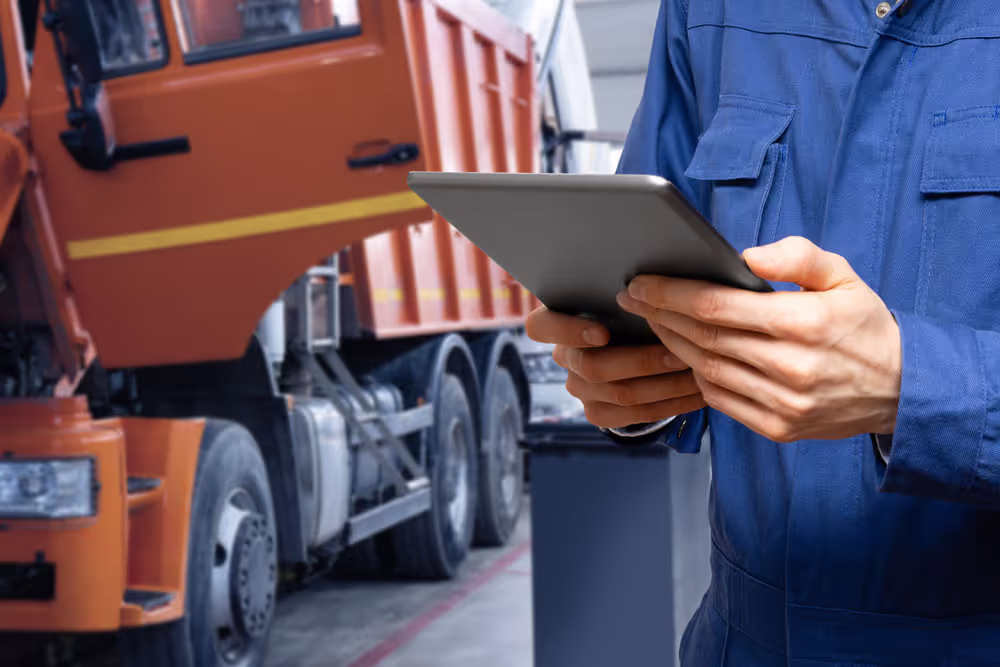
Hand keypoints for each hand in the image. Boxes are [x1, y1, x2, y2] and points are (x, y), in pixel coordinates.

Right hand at [524, 307, 705, 428]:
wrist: (630, 346)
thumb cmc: (628, 311)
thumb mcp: (621, 298)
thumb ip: (629, 294)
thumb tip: (658, 285)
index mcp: (555, 321)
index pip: (541, 327)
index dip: (568, 332)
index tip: (603, 332)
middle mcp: (563, 357)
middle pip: (593, 367)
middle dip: (642, 362)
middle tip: (679, 353)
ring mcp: (579, 388)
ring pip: (620, 393)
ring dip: (666, 384)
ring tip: (698, 372)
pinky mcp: (598, 413)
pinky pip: (635, 415)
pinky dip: (671, 405)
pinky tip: (697, 395)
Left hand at [617, 236, 901, 441]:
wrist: (902, 389)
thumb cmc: (864, 326)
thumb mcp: (843, 276)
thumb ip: (797, 257)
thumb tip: (747, 256)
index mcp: (804, 324)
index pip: (718, 306)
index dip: (671, 294)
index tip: (642, 284)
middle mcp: (790, 367)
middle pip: (703, 338)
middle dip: (660, 315)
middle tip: (633, 298)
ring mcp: (782, 403)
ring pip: (705, 369)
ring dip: (671, 344)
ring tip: (653, 321)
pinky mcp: (777, 427)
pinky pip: (720, 399)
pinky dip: (696, 375)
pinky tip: (684, 355)